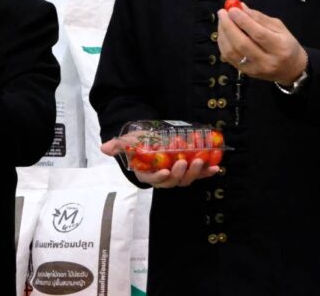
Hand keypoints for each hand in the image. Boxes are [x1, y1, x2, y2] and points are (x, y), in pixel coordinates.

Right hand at [100, 138, 217, 187]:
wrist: (149, 138)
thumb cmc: (137, 142)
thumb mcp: (126, 142)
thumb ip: (117, 145)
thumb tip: (104, 148)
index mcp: (146, 174)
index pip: (151, 179)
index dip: (158, 177)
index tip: (165, 170)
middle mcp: (162, 178)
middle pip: (172, 181)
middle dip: (180, 174)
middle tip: (184, 162)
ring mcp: (176, 175)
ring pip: (186, 179)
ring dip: (195, 173)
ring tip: (200, 161)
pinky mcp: (188, 170)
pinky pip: (198, 174)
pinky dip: (207, 172)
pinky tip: (216, 167)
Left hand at [216, 1, 306, 84]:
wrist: (290, 69)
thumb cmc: (285, 44)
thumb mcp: (279, 27)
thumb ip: (259, 18)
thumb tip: (240, 7)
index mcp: (280, 47)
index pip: (258, 34)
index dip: (243, 21)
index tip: (232, 9)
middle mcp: (267, 61)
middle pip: (242, 43)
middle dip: (228, 26)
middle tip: (222, 13)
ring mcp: (255, 69)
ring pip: (232, 51)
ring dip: (223, 34)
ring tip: (222, 21)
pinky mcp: (245, 72)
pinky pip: (228, 57)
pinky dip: (222, 43)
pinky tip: (223, 33)